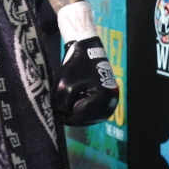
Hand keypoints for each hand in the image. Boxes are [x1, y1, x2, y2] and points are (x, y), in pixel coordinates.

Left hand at [52, 1, 118, 124]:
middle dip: (71, 111)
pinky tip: (77, 97)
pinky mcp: (108, 102)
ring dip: (76, 110)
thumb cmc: (76, 65)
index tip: (57, 101)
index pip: (79, 116)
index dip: (64, 111)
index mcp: (103, 99)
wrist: (88, 50)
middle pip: (84, 119)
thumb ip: (61, 103)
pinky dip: (82, 108)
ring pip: (87, 117)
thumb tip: (61, 115)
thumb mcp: (64, 84)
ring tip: (71, 95)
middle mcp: (111, 104)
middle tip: (62, 98)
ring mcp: (111, 103)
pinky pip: (92, 113)